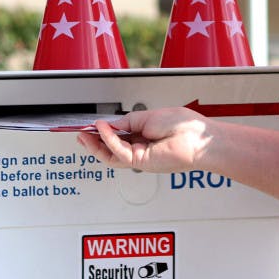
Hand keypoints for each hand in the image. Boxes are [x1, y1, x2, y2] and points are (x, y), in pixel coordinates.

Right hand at [77, 107, 212, 172]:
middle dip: (93, 142)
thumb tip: (109, 124)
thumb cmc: (183, 126)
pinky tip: (102, 129)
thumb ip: (127, 122)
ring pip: (111, 155)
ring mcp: (141, 157)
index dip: (103, 132)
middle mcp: (141, 148)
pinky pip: (119, 152)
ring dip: (95, 144)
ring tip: (84, 133)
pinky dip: (108, 140)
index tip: (90, 126)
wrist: (197, 138)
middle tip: (80, 134)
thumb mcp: (148, 116)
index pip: (118, 137)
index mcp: (145, 136)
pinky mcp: (141, 162)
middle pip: (111, 149)